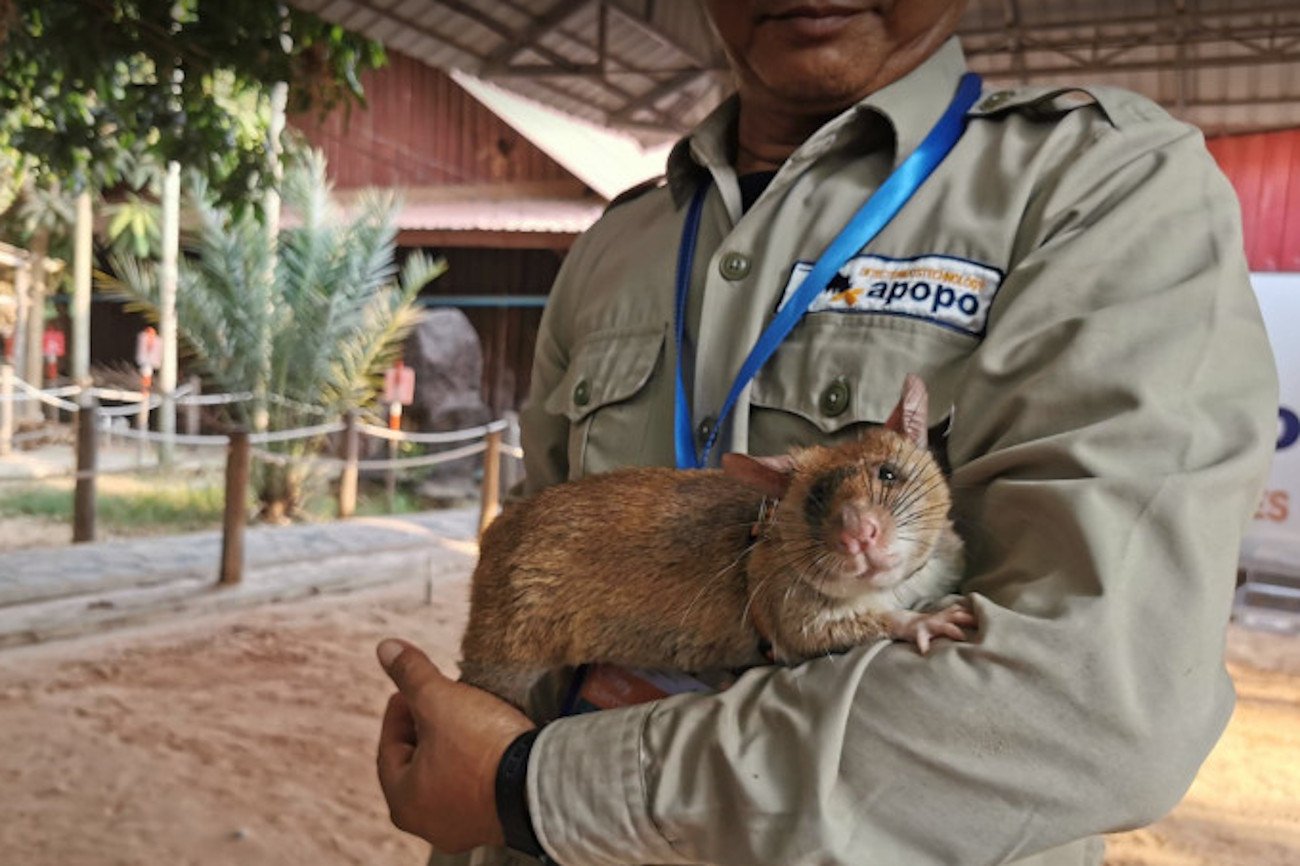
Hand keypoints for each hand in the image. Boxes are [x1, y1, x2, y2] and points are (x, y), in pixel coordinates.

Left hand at [375, 639, 534, 851]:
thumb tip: (385, 648)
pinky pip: (476, 789)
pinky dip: (476, 766)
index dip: (398, 711)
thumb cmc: (480, 746)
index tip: (412, 689)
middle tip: (438, 700)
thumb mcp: (440, 700)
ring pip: (447, 777)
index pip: (390, 747)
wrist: (540, 785)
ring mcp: (463, 830)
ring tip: (465, 717)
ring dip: (451, 748)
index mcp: (403, 800)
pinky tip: (489, 743)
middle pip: (418, 764)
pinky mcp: (494, 825)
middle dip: (425, 730)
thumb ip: (411, 674)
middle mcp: (428, 825)